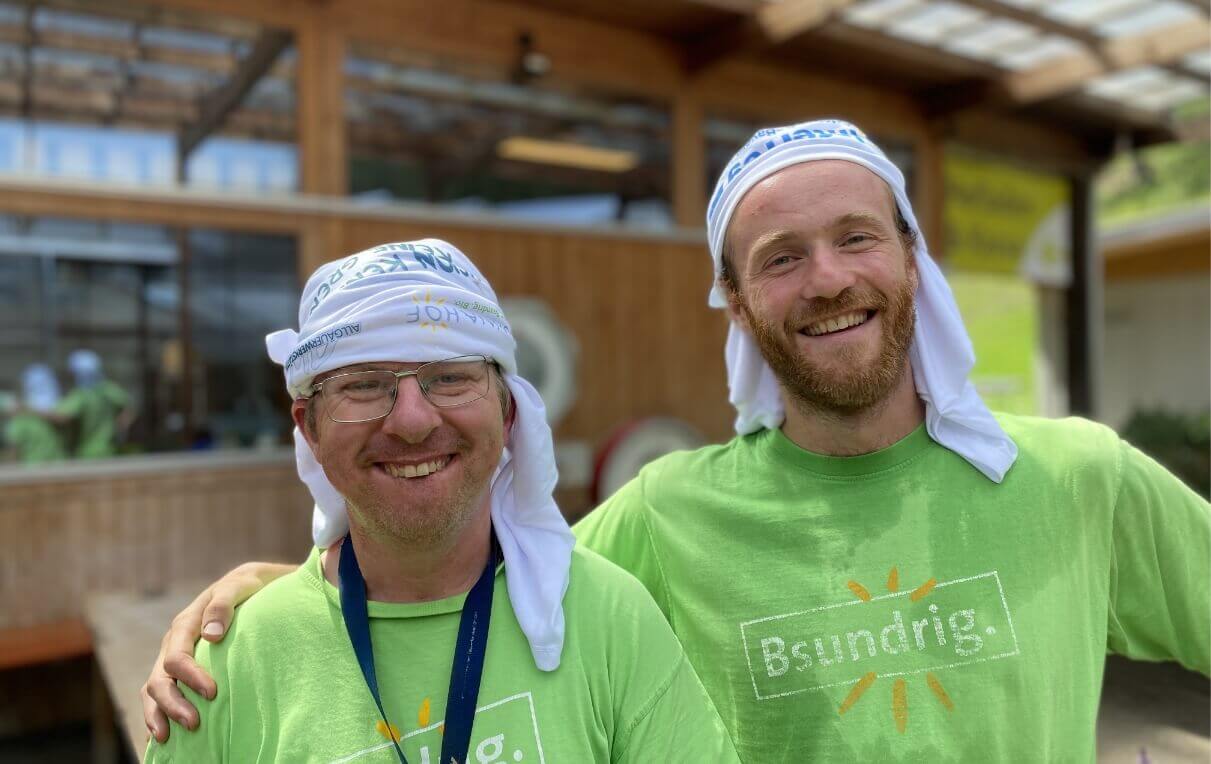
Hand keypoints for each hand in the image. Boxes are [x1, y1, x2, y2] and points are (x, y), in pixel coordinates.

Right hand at [140, 561, 295, 741]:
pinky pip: (159, 695)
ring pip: (153, 690)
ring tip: (170, 737)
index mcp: (184, 624)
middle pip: (159, 680)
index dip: (190, 677)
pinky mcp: (178, 671)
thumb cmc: (247, 587)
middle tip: (194, 724)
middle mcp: (172, 643)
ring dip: (160, 714)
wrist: (249, 586)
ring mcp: (172, 658)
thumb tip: (211, 635)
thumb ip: (224, 606)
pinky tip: (163, 737)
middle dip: (173, 705)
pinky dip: (157, 715)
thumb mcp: (240, 587)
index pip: (177, 657)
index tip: (212, 692)